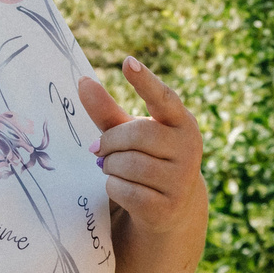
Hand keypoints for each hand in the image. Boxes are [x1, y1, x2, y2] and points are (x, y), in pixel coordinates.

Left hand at [79, 60, 205, 241]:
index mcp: (182, 122)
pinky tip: (119, 187)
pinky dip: (113, 187)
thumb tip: (83, 81)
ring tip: (111, 168)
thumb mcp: (130, 133)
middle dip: (110, 142)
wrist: (172, 209)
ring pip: (129, 164)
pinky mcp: (167, 207)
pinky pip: (126, 190)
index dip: (145, 82)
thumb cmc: (149, 159)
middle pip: (137, 135)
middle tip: (97, 149)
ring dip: (110, 166)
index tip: (128, 63)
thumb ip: (108, 110)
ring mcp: (181, 179)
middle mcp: (190, 148)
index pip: (164, 98)